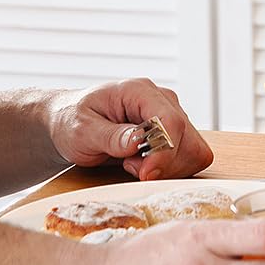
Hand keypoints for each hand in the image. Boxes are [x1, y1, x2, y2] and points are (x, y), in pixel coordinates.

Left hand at [48, 79, 214, 181]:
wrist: (69, 122)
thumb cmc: (72, 121)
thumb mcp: (81, 130)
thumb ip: (110, 136)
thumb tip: (138, 140)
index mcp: (140, 91)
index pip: (171, 121)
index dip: (164, 151)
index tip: (145, 173)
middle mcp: (163, 100)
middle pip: (188, 139)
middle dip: (164, 163)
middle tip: (130, 166)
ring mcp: (172, 116)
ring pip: (194, 151)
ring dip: (167, 167)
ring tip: (133, 163)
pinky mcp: (174, 133)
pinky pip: (189, 157)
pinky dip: (170, 169)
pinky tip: (143, 164)